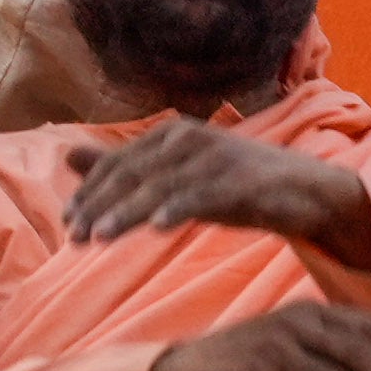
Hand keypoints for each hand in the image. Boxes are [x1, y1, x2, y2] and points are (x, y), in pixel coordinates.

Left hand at [66, 114, 370, 261]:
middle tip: (73, 236)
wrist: (303, 191)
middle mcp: (188, 138)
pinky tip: (157, 227)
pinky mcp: (240, 180)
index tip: (66, 223)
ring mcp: (215, 157)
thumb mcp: (174, 175)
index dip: (89, 193)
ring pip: (160, 187)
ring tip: (99, 237)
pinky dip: (178, 208)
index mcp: (169, 134)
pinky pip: (203, 196)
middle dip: (99, 206)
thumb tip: (67, 157)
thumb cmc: (233, 184)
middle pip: (132, 174)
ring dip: (126, 212)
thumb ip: (123, 166)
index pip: (118, 164)